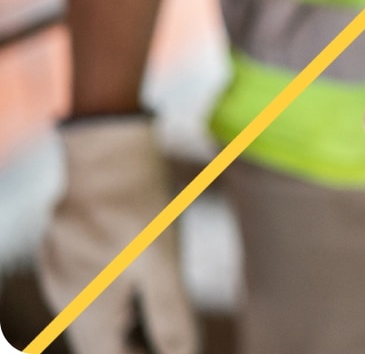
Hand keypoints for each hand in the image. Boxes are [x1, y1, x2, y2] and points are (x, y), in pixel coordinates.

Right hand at [38, 117, 197, 353]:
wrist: (108, 152)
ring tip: (160, 297)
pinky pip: (88, 287)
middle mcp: (64, 299)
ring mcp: (59, 274)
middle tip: (173, 325)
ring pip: (94, 315)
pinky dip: (116, 291)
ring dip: (128, 317)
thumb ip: (170, 317)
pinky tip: (141, 271)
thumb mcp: (164, 266)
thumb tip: (183, 353)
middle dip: (137, 339)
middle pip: (100, 342)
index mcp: (86, 310)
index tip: (173, 344)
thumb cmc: (138, 208)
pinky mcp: (64, 253)